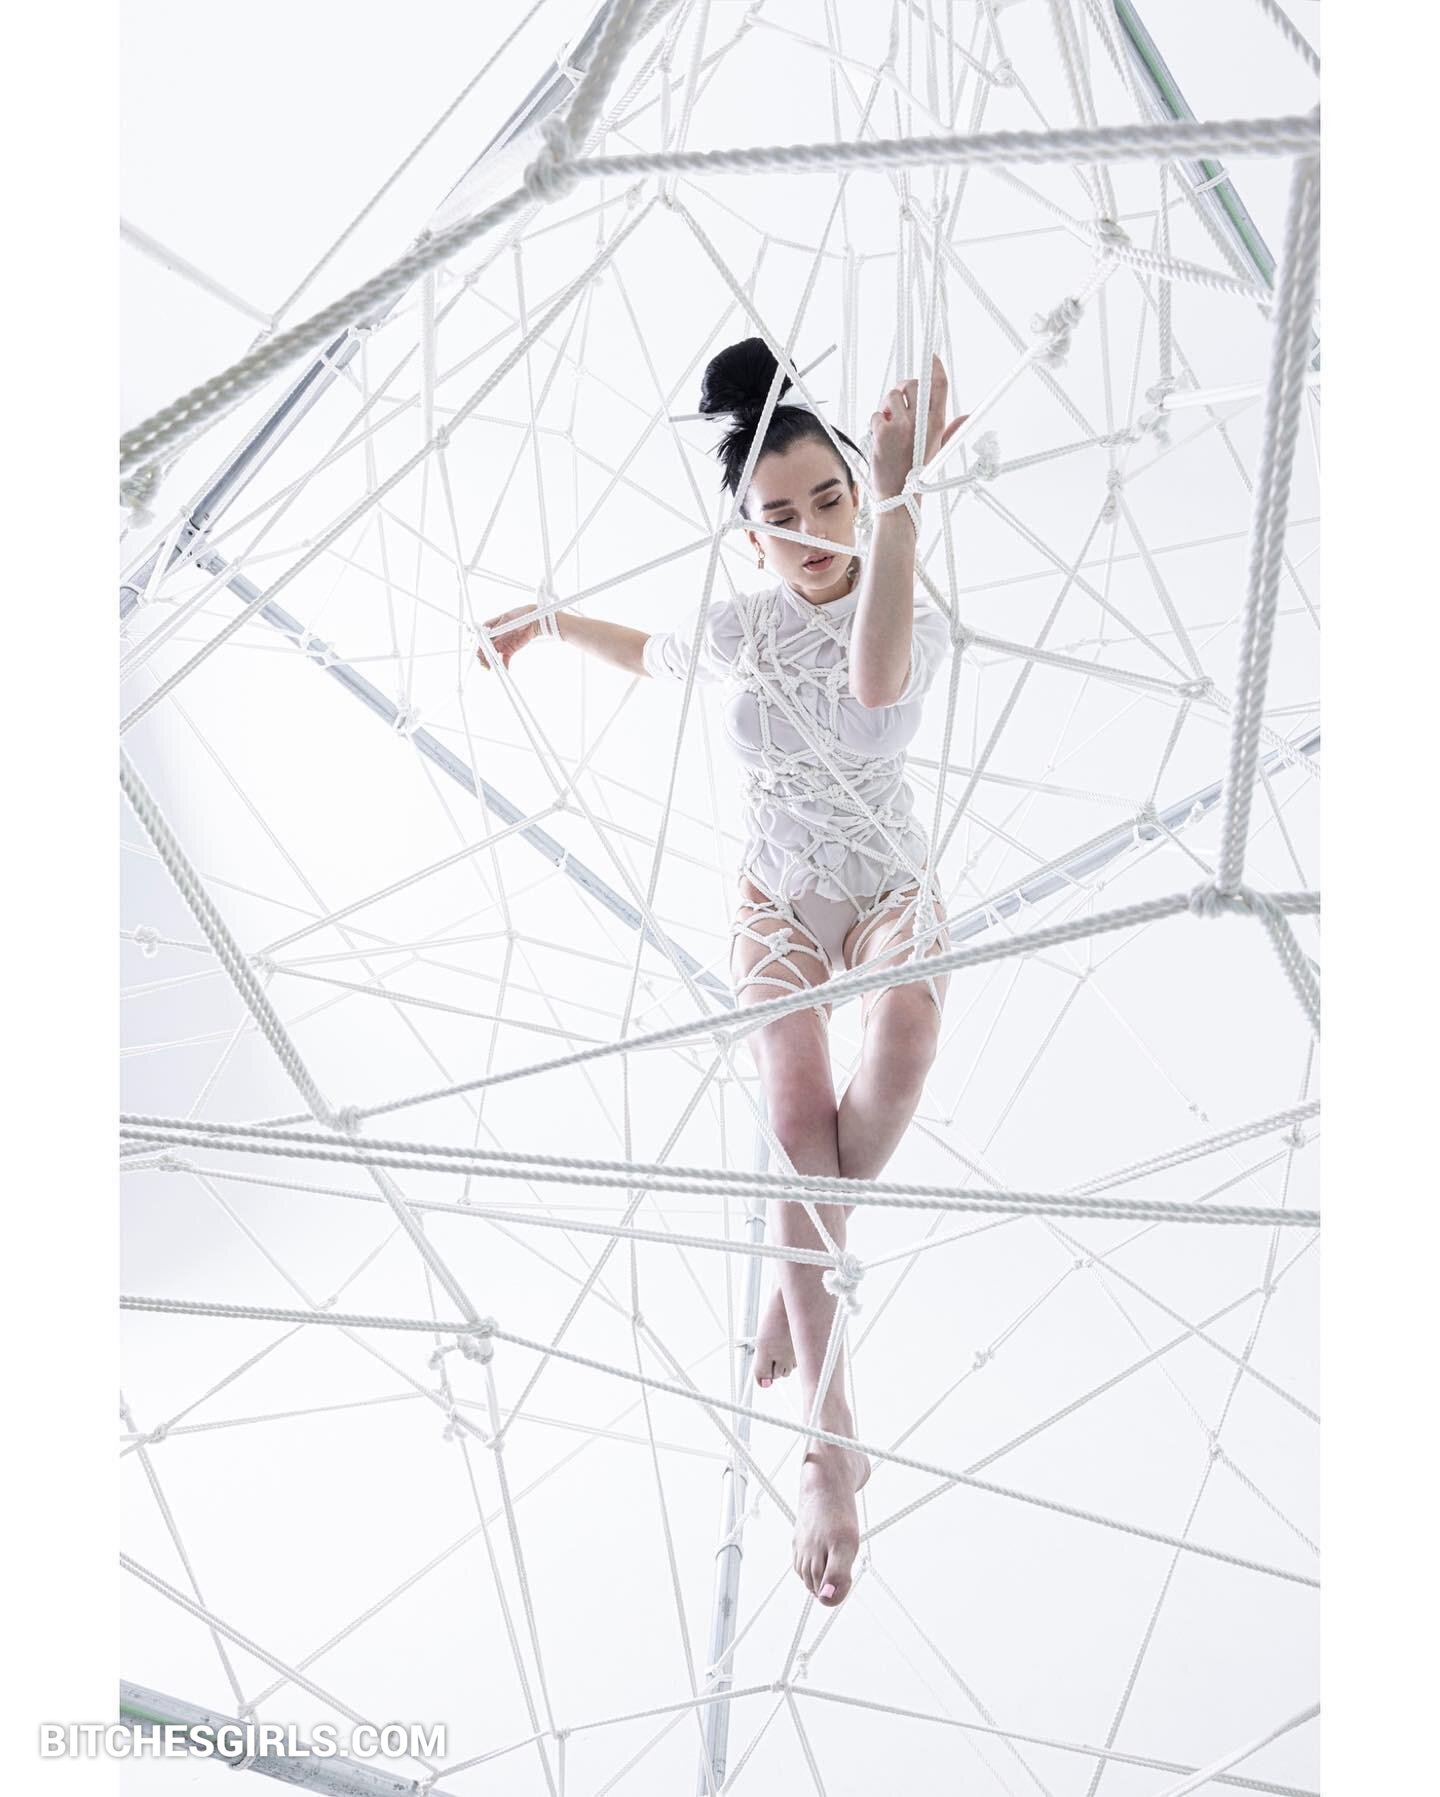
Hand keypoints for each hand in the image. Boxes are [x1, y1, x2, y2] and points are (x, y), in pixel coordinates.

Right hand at [474, 605, 541, 672]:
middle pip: (483, 649)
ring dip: (491, 663)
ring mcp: (499, 645)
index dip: (477, 646)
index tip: (479, 652)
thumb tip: (491, 635)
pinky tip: (505, 670)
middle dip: (482, 657)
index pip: (478, 638)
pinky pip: (503, 660)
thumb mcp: (508, 619)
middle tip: (486, 663)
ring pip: (491, 657)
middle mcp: (492, 637)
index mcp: (489, 627)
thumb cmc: (520, 615)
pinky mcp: (508, 651)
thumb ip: (498, 628)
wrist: (533, 621)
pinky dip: (503, 666)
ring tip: (494, 669)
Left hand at [869, 354, 967, 500]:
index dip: (935, 367)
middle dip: (904, 387)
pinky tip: (881, 438)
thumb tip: (967, 417)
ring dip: (888, 406)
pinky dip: (877, 423)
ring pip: (891, 396)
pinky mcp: (882, 432)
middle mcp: (921, 423)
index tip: (931, 357)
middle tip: (900, 400)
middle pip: (913, 384)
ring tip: (891, 425)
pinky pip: (876, 414)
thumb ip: (951, 429)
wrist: (898, 497)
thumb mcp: (939, 449)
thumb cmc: (918, 473)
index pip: (939, 386)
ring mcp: (901, 427)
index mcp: (937, 424)